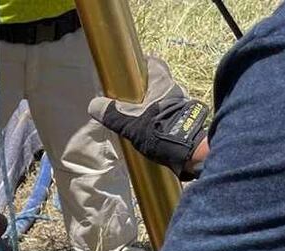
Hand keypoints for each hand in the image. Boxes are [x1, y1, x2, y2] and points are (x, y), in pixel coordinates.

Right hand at [88, 55, 209, 179]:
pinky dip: (160, 118)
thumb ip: (112, 114)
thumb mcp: (131, 123)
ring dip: (153, 105)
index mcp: (163, 84)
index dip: (143, 64)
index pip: (155, 64)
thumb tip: (94, 105)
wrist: (190, 152)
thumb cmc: (161, 131)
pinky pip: (170, 114)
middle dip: (145, 88)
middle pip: (159, 83)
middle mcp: (176, 91)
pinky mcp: (187, 121)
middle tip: (129, 97)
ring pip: (165, 99)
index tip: (131, 69)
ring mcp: (183, 106)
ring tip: (138, 116)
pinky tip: (151, 129)